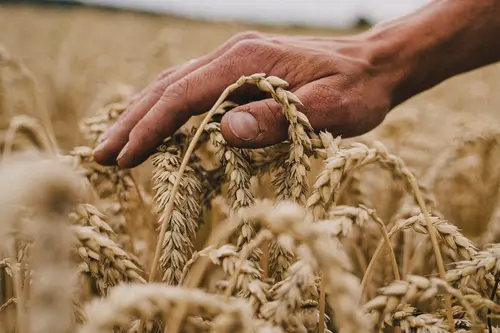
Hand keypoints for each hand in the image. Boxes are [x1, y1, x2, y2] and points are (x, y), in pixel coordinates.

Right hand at [93, 31, 398, 167]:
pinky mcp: (241, 71)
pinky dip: (166, 108)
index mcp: (247, 62)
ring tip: (116, 144)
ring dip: (142, 115)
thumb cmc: (358, 90)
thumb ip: (279, 118)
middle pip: (167, 87)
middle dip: (132, 123)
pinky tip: (156, 125)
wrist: (374, 65)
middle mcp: (232, 55)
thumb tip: (224, 131)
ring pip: (174, 85)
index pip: (183, 96)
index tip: (124, 158)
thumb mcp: (331, 109)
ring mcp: (234, 60)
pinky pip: (192, 88)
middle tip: (101, 156)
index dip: (150, 128)